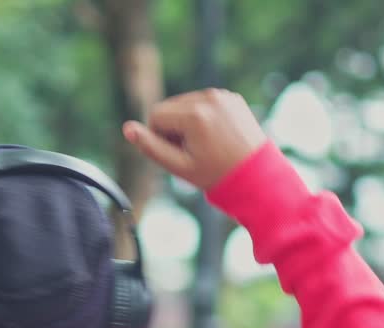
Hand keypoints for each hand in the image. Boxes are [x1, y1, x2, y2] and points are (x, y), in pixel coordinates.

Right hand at [122, 88, 266, 190]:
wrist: (256, 176)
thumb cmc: (215, 175)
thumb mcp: (179, 167)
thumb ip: (150, 147)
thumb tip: (127, 129)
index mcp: (194, 115)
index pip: (155, 116)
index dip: (160, 137)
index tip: (179, 153)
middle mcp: (208, 98)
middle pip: (170, 107)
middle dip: (173, 128)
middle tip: (194, 151)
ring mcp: (222, 95)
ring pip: (185, 103)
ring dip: (187, 122)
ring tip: (206, 144)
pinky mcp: (231, 97)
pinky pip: (204, 102)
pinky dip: (204, 117)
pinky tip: (216, 135)